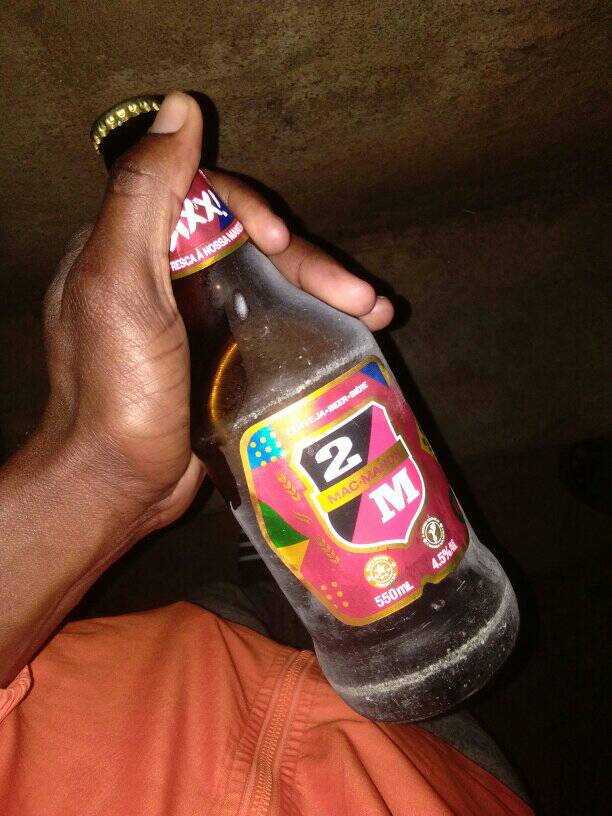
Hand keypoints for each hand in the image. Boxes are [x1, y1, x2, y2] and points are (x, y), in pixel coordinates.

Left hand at [41, 92, 394, 537]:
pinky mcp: (225, 359)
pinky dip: (315, 325)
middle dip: (311, 265)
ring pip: (271, 285)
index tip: (283, 242)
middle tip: (362, 297)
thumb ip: (144, 195)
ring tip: (379, 314)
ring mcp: (199, 321)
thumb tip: (179, 109)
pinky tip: (355, 336)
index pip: (203, 200)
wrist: (119, 485)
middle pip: (250, 246)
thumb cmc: (114, 390)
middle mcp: (164, 276)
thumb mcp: (118, 285)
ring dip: (328, 294)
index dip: (252, 212)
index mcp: (130, 248)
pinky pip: (275, 324)